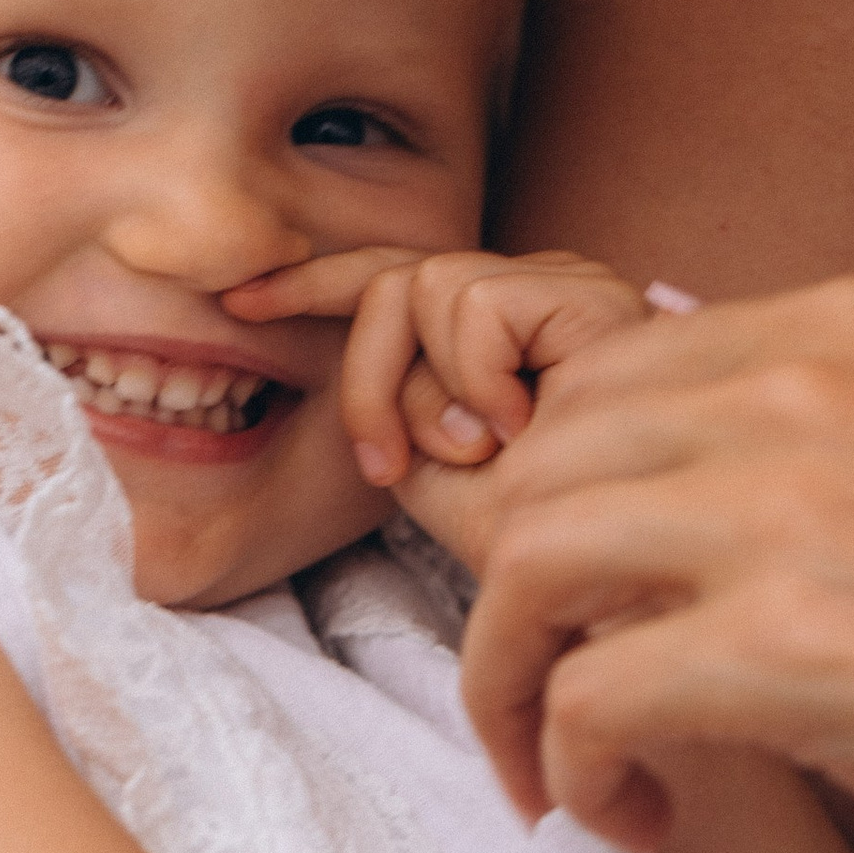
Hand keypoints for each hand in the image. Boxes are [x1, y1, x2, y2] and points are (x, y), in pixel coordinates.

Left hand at [228, 243, 652, 559]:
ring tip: (486, 454)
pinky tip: (521, 427)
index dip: (311, 281)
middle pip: (394, 279)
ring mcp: (565, 285)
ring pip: (425, 287)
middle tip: (387, 466)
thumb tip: (337, 354)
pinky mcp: (590, 292)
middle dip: (364, 378)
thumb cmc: (538, 540)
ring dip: (429, 394)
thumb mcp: (431, 474)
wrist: (613, 576)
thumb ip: (387, 407)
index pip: (392, 276)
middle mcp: (532, 294)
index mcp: (497, 333)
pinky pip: (473, 307)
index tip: (239, 304)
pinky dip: (473, 379)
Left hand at [455, 273, 853, 852]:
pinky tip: (644, 817)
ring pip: (527, 561)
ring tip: (583, 776)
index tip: (570, 603)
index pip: (598, 375)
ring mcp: (800, 505)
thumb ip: (833, 446)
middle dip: (513, 591)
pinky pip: (582, 693)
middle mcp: (813, 381)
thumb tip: (684, 474)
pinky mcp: (799, 649)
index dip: (553, 498)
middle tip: (555, 704)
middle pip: (541, 457)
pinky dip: (578, 768)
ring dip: (516, 685)